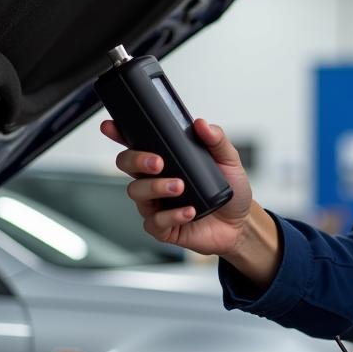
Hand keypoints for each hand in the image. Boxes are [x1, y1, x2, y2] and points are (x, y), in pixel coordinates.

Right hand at [102, 116, 252, 256]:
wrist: (240, 223)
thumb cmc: (229, 190)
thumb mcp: (229, 160)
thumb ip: (216, 140)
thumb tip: (201, 124)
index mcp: (167, 160)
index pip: (138, 143)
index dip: (120, 133)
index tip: (112, 126)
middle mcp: (156, 180)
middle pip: (127, 164)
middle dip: (137, 159)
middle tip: (158, 162)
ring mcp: (156, 204)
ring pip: (137, 192)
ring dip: (156, 187)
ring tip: (179, 187)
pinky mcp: (163, 227)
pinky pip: (155, 221)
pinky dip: (172, 215)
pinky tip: (189, 211)